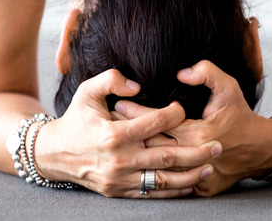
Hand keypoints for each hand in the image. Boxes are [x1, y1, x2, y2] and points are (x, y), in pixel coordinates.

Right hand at [36, 69, 221, 197]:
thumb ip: (111, 79)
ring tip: (209, 166)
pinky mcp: (119, 191)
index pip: (154, 123)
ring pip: (163, 179)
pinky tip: (190, 184)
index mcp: (114, 133)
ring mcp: (120, 178)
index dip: (174, 114)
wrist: (54, 154)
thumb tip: (136, 84)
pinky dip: (172, 191)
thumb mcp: (86, 92)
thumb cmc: (75, 119)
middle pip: (167, 156)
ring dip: (190, 174)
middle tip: (217, 145)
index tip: (184, 108)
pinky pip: (151, 193)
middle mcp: (119, 159)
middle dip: (196, 151)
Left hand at [115, 60, 271, 196]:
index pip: (156, 122)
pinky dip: (153, 173)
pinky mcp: (199, 188)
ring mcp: (196, 175)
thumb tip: (181, 73)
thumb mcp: (228, 87)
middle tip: (108, 121)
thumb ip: (206, 73)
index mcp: (197, 132)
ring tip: (118, 142)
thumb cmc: (241, 115)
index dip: (135, 111)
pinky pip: (170, 183)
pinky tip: (139, 164)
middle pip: (151, 145)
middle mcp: (193, 155)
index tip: (117, 103)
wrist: (260, 148)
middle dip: (127, 132)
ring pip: (157, 167)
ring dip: (136, 154)